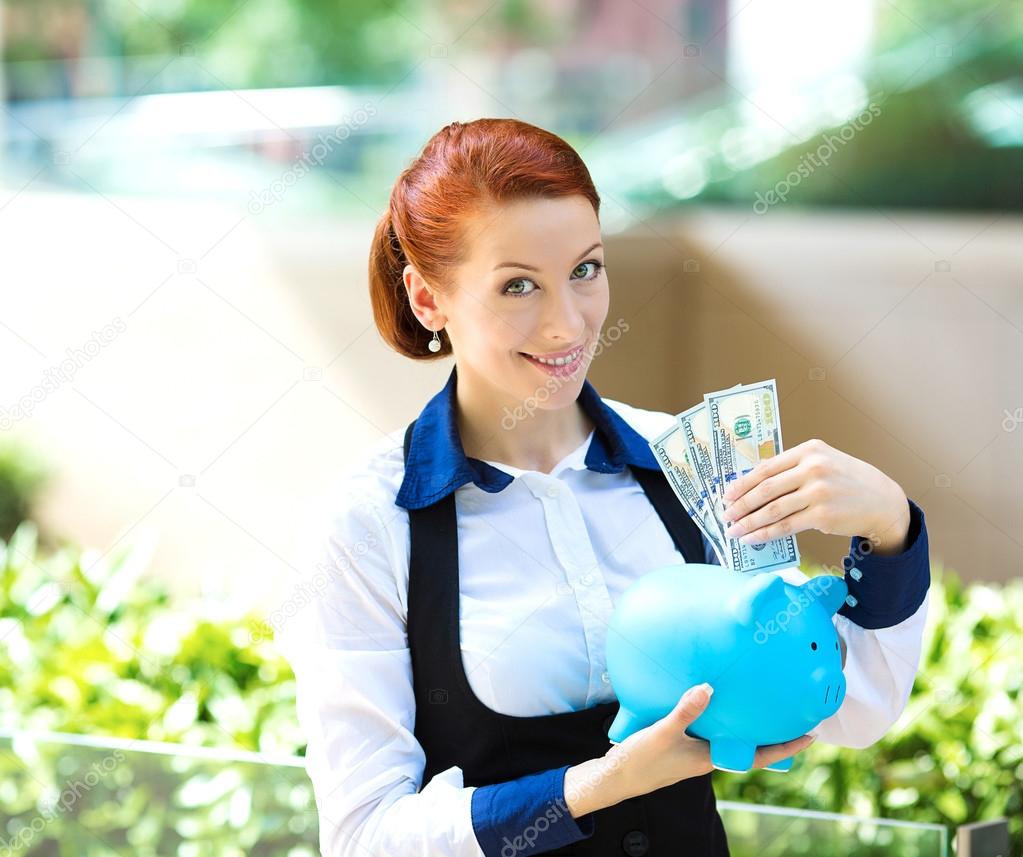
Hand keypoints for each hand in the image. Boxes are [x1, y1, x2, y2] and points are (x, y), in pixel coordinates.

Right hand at [608, 685, 816, 800]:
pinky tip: (709, 700)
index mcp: (712, 758)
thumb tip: (708, 688)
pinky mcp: (681, 744)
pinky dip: (716, 717)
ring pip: (729, 737)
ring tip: (758, 703)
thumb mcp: (664, 732)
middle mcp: (709, 756)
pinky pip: (708, 730)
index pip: (758, 755)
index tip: (811, 735)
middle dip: (771, 734)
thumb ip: (685, 710)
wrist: (615, 777)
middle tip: (792, 716)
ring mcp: (695, 751)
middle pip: (749, 746)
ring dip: (745, 724)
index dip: (786, 747)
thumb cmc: (642, 761)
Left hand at [720, 438, 910, 555]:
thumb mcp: (823, 462)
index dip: (743, 483)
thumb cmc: (848, 481)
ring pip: (772, 509)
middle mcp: (813, 469)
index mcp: (809, 451)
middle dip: (740, 504)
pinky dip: (765, 533)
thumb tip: (754, 482)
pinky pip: (785, 526)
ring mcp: (818, 492)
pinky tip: (753, 538)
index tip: (727, 495)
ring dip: (748, 522)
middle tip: (725, 514)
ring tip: (734, 530)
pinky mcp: (822, 516)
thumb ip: (792, 467)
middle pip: (765, 489)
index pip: (766, 468)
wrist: (883, 501)